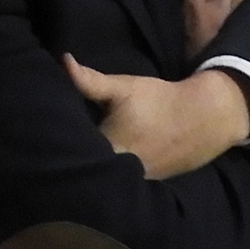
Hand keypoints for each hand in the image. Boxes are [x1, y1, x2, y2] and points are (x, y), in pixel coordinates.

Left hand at [62, 58, 249, 179]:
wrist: (204, 118)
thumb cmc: (159, 100)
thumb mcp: (124, 87)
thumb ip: (89, 80)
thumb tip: (62, 61)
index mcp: (108, 148)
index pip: (70, 150)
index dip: (57, 143)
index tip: (45, 134)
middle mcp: (118, 172)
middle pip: (84, 167)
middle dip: (71, 156)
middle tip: (55, 144)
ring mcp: (132, 184)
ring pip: (101, 177)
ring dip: (90, 167)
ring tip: (75, 155)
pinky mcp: (144, 187)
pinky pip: (117, 183)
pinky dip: (108, 176)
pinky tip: (101, 166)